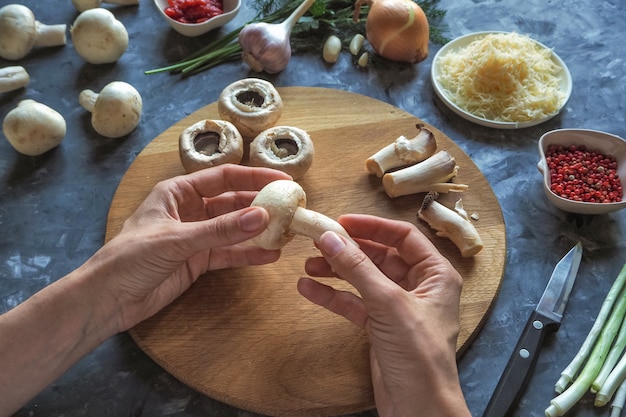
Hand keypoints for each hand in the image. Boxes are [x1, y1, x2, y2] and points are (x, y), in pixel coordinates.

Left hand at [92, 164, 290, 332]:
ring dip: (258, 231)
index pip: (223, 178)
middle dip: (261, 205)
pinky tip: (269, 255)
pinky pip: (228, 254)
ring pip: (233, 229)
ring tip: (287, 233)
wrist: (108, 300)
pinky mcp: (198, 261)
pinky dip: (247, 254)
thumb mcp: (177, 239)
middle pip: (232, 202)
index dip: (254, 177)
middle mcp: (190, 210)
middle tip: (292, 209)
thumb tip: (262, 216)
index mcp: (178, 192)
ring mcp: (196, 237)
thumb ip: (220, 230)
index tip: (284, 180)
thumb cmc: (131, 258)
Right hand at [298, 214, 470, 416]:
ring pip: (363, 279)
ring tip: (309, 264)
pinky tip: (309, 289)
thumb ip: (357, 268)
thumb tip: (329, 237)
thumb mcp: (388, 304)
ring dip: (337, 271)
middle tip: (319, 241)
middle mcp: (418, 286)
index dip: (372, 226)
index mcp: (435, 273)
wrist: (418, 407)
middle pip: (379, 256)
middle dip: (349, 249)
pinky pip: (353, 302)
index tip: (342, 221)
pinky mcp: (380, 326)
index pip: (403, 236)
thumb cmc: (420, 355)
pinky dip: (333, 295)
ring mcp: (397, 306)